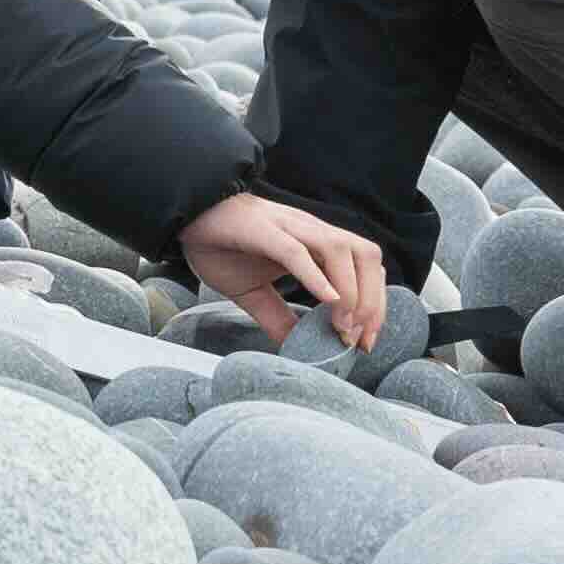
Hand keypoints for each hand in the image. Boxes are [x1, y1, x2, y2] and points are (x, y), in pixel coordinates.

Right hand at [181, 190, 389, 350]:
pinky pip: (296, 251)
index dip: (375, 303)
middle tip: (358, 339)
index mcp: (314, 243)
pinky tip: (326, 300)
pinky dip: (316, 276)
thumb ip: (277, 317)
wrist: (187, 216)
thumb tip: (295, 347)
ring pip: (339, 250)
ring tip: (342, 326)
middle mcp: (311, 231)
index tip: (365, 341)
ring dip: (349, 291)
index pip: (365, 267)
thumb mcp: (254, 292)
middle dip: (372, 301)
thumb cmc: (220, 246)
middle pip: (365, 256)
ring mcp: (289, 227)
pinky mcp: (263, 231)